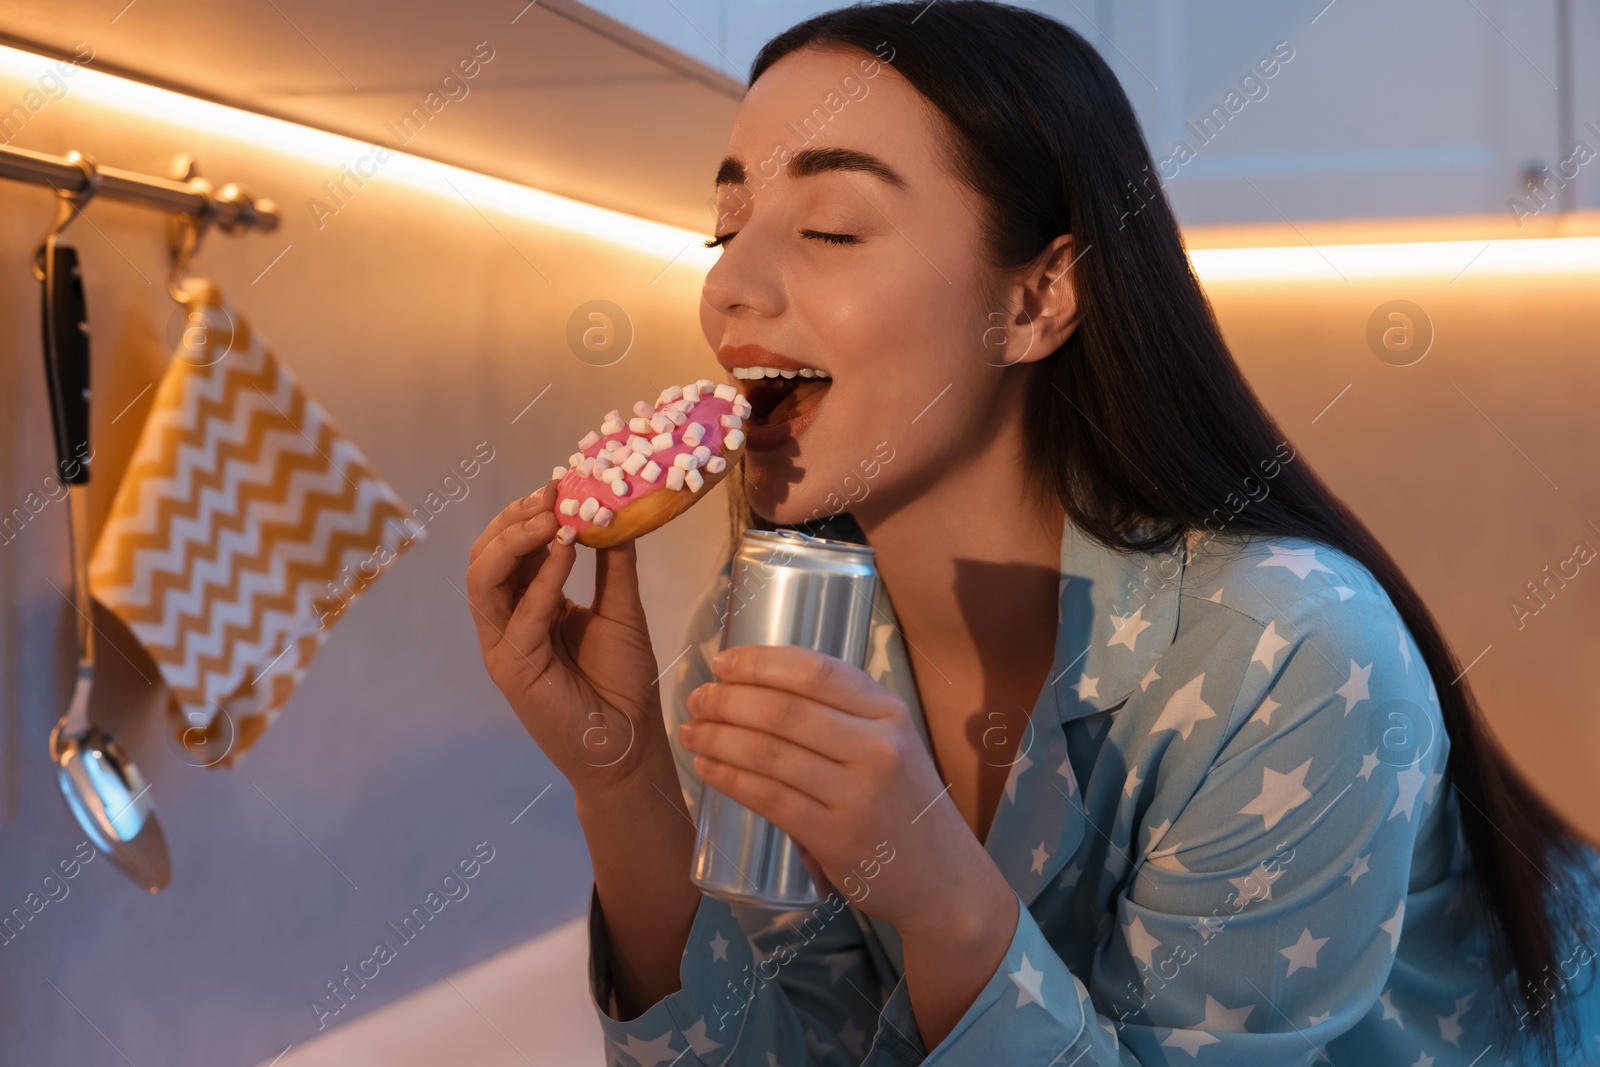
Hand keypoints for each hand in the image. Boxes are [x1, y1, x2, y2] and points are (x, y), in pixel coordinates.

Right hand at [465, 484, 666, 792]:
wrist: (629, 742)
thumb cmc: (623, 680)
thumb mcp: (620, 608)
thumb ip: (612, 563)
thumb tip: (616, 511)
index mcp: (527, 604)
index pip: (511, 547)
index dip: (529, 513)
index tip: (562, 482)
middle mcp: (507, 621)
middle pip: (485, 556)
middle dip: (514, 519)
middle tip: (553, 493)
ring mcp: (503, 645)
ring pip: (483, 580)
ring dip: (516, 542)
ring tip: (553, 517)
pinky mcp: (512, 670)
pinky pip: (518, 617)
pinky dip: (541, 581)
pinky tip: (567, 553)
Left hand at [677, 644, 1012, 938]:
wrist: (944, 880)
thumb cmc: (906, 805)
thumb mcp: (894, 744)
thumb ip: (846, 715)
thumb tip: (765, 685)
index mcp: (890, 713)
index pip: (816, 672)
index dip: (760, 662)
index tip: (723, 662)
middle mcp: (878, 747)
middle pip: (784, 709)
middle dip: (728, 699)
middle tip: (697, 700)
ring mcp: (858, 794)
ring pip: (769, 752)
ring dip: (719, 737)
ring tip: (693, 732)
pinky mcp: (835, 836)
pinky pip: (768, 797)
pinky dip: (729, 778)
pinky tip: (707, 768)